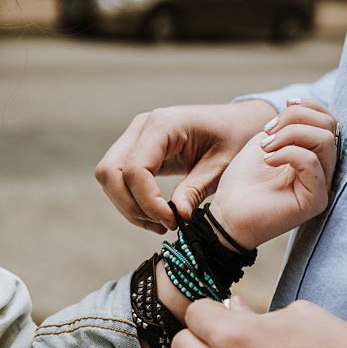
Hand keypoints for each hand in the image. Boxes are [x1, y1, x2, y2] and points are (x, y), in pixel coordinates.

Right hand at [94, 101, 276, 233]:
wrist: (237, 123)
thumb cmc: (233, 139)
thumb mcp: (222, 166)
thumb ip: (196, 189)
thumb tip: (176, 216)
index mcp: (164, 125)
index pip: (135, 168)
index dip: (148, 201)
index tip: (172, 221)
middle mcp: (142, 127)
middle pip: (110, 172)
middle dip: (130, 206)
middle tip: (163, 225)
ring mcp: (136, 137)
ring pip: (109, 178)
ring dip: (129, 207)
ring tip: (162, 225)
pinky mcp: (138, 150)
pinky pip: (120, 178)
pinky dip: (132, 201)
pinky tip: (158, 216)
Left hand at [209, 99, 337, 249]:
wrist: (228, 213)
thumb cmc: (244, 181)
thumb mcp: (268, 141)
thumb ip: (288, 126)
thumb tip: (301, 106)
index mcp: (316, 155)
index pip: (330, 120)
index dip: (308, 106)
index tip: (283, 107)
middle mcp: (324, 170)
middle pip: (329, 126)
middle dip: (295, 118)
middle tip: (268, 132)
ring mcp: (323, 186)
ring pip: (325, 141)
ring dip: (290, 134)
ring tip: (266, 147)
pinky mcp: (316, 200)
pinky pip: (312, 163)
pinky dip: (287, 153)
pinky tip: (267, 161)